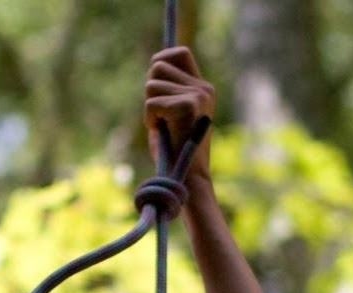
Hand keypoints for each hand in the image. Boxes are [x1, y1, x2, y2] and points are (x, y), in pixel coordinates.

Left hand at [144, 45, 213, 176]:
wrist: (188, 180)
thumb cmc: (175, 153)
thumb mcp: (172, 115)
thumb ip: (167, 91)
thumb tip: (154, 65)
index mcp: (203, 89)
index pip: (179, 53)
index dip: (162, 60)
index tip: (155, 83)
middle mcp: (203, 88)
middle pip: (158, 65)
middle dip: (150, 89)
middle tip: (159, 116)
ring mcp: (196, 96)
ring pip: (151, 83)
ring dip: (149, 107)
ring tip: (162, 127)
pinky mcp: (186, 107)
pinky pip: (151, 103)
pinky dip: (149, 119)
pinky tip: (161, 133)